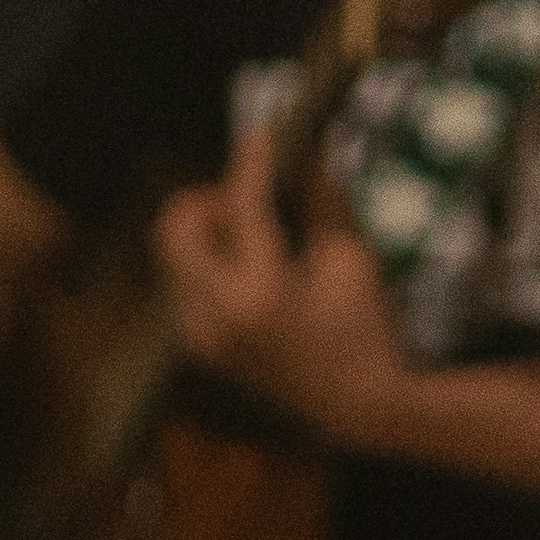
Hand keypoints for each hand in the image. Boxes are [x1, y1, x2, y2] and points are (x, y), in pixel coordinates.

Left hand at [154, 159, 414, 436]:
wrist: (356, 406)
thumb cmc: (365, 328)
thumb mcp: (351, 258)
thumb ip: (322, 201)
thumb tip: (310, 148)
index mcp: (262, 294)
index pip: (241, 209)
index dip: (251, 164)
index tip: (260, 134)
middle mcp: (217, 317)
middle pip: (175, 228)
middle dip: (207, 198)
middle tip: (247, 198)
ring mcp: (201, 335)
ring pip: (175, 254)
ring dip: (208, 231)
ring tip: (256, 235)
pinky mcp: (199, 345)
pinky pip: (186, 282)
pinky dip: (211, 262)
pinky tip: (252, 267)